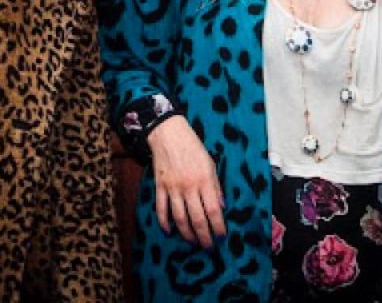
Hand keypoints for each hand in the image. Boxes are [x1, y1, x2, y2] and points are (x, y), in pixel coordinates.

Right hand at [147, 114, 226, 247]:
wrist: (169, 134)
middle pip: (197, 218)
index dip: (218, 225)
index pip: (213, 209)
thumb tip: (221, 206)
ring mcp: (173, 188)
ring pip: (179, 217)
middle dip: (204, 235)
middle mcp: (189, 186)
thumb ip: (216, 186)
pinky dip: (164, 222)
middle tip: (207, 246)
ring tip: (192, 241)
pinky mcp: (160, 186)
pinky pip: (161, 209)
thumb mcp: (210, 164)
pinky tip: (169, 231)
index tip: (221, 235)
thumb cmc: (193, 147)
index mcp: (204, 180)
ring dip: (186, 233)